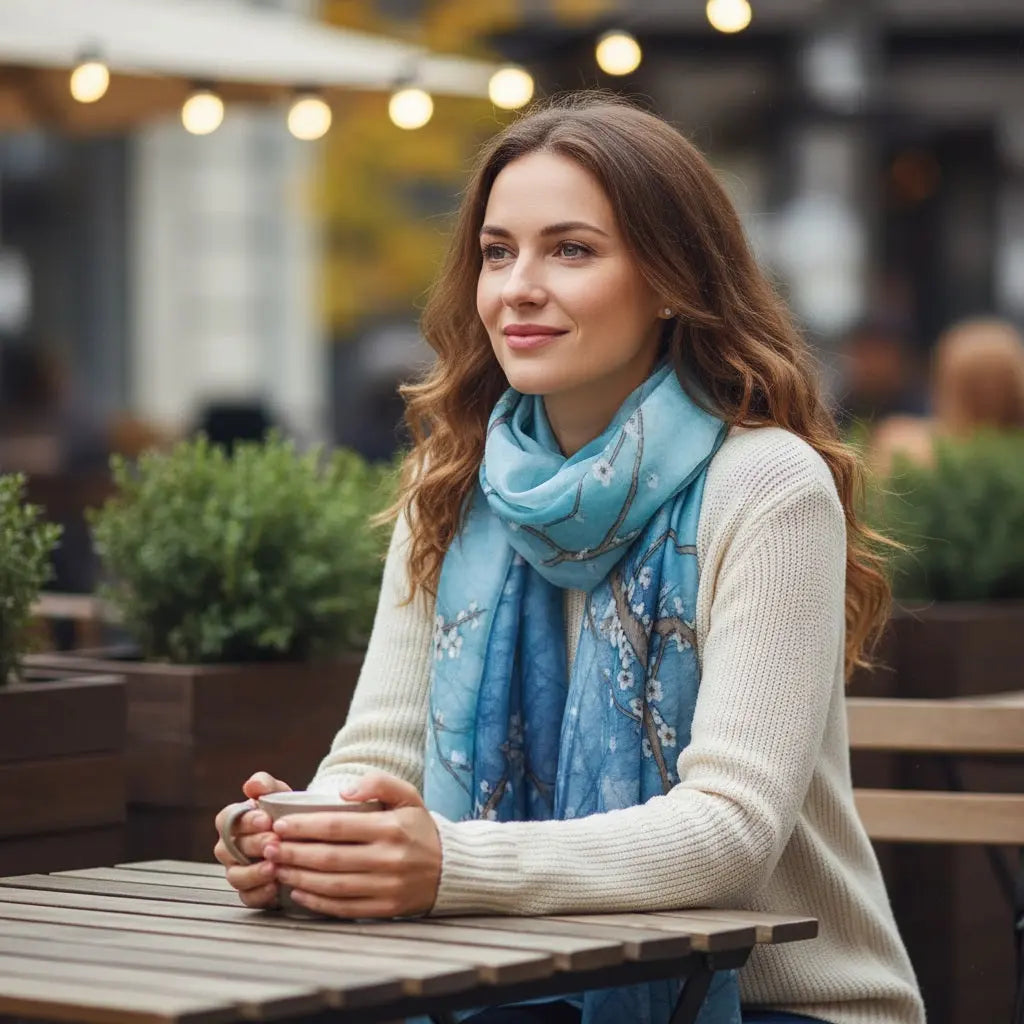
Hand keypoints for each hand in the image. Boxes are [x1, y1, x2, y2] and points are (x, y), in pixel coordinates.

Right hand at [213, 772, 291, 907]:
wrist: (304, 837)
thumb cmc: (286, 814)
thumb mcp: (279, 794)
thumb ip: (265, 785)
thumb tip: (252, 785)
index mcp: (233, 823)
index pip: (227, 821)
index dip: (245, 821)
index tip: (265, 819)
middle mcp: (230, 849)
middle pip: (232, 849)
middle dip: (254, 845)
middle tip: (274, 841)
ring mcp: (238, 871)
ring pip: (236, 876)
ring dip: (254, 872)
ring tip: (274, 866)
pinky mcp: (250, 891)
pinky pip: (247, 897)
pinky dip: (260, 893)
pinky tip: (275, 886)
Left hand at [265, 772, 441, 918]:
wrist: (450, 869)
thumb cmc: (419, 828)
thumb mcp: (408, 795)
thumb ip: (378, 783)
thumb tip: (344, 790)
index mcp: (392, 828)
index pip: (338, 826)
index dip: (305, 826)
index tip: (280, 825)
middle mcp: (389, 859)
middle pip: (330, 857)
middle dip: (293, 852)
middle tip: (268, 847)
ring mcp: (387, 887)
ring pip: (333, 884)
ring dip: (299, 877)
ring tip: (277, 868)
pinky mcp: (385, 909)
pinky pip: (344, 907)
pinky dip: (317, 902)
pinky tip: (298, 891)